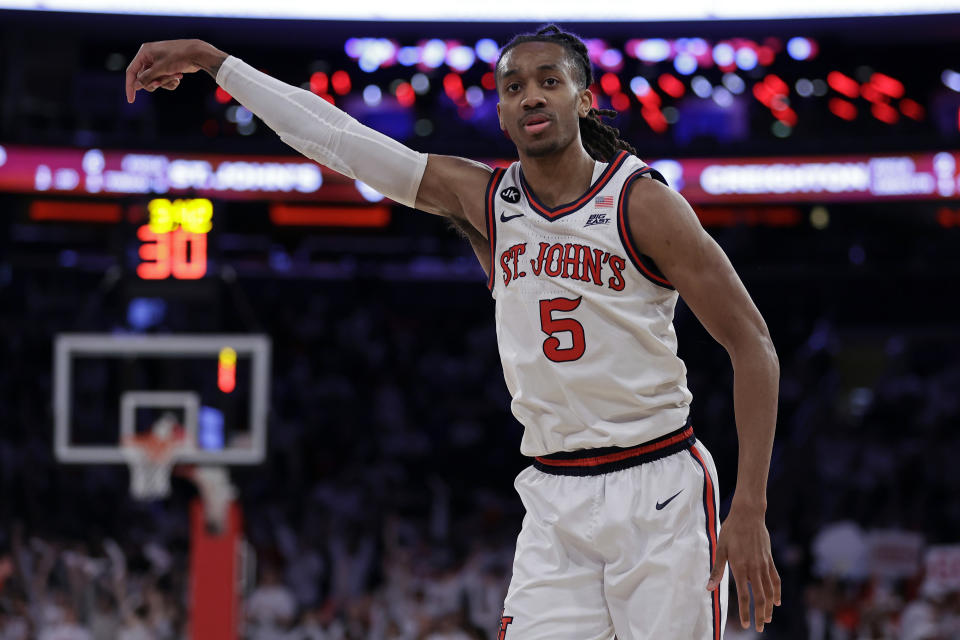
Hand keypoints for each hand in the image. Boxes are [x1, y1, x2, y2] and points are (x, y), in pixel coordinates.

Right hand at [125, 39, 225, 102]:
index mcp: (144, 52)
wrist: (198, 54)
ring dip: (165, 82)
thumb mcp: (160, 69)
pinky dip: (171, 81)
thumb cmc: (178, 58)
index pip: (132, 71)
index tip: (131, 100)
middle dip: (154, 83)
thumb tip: (136, 86)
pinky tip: (179, 77)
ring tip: (176, 76)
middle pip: (144, 78)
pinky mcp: (168, 68)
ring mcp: (159, 62)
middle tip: (160, 83)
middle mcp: (150, 56)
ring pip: (156, 80)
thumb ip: (147, 78)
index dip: (130, 86)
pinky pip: (164, 80)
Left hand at [706, 504, 780, 631]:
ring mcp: (763, 565)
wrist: (748, 515)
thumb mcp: (720, 549)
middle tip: (759, 628)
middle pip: (760, 598)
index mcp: (740, 568)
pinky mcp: (769, 560)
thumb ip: (716, 570)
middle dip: (760, 615)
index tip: (746, 624)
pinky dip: (777, 592)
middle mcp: (754, 569)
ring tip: (768, 619)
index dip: (746, 612)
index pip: (744, 596)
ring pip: (769, 591)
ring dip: (769, 607)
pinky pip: (776, 579)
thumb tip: (709, 588)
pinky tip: (777, 601)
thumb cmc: (730, 531)